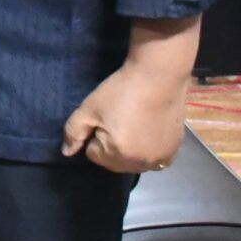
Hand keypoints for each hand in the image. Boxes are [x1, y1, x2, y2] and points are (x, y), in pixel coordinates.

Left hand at [62, 60, 187, 172]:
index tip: (105, 118)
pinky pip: (153, 159)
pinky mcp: (173, 152)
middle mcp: (140, 163)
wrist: (158, 77)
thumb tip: (67, 153)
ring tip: (134, 124)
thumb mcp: (88, 109)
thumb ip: (74, 133)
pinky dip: (148, 150)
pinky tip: (149, 131)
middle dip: (111, 145)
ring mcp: (160, 159)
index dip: (95, 134)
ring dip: (129, 150)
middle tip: (119, 119)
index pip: (93, 154)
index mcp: (117, 154)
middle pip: (114, 162)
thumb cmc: (120, 91)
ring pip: (133, 162)